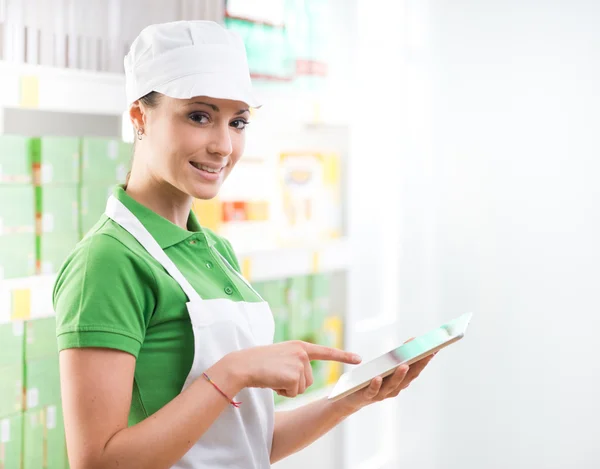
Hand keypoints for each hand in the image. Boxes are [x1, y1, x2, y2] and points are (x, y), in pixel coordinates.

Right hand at [226, 341, 361, 397]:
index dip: (343, 356)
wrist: (242, 365)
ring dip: (287, 388)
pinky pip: (294, 393)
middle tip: (276, 374)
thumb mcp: (280, 357)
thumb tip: (301, 380)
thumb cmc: (258, 364)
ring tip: (273, 377)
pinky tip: (272, 382)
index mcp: (300, 346)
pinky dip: (283, 392)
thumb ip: (295, 363)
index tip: (359, 359)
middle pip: (309, 380)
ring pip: (302, 388)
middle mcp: (302, 352)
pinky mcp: (294, 375)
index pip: (325, 352)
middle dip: (293, 383)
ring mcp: (300, 363)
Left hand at [335, 341, 434, 413]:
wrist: (352, 397)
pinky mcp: (367, 396)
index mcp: (400, 381)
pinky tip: (377, 377)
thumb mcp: (384, 366)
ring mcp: (382, 393)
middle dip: (417, 365)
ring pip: (393, 385)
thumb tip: (411, 341)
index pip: (416, 370)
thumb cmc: (372, 379)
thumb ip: (396, 357)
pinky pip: (373, 391)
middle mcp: (395, 389)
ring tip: (404, 365)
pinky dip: (376, 385)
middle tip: (425, 354)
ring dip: (399, 375)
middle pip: (408, 378)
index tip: (434, 349)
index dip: (425, 361)